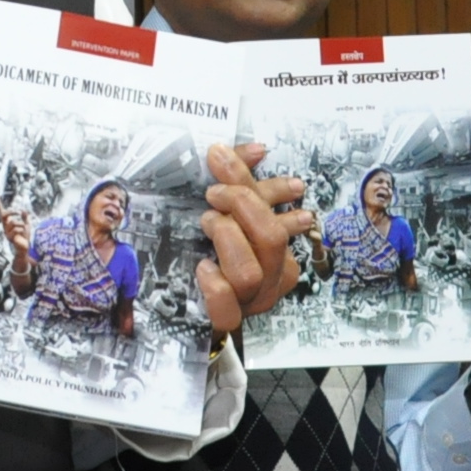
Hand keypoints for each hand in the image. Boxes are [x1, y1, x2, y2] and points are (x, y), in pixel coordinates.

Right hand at [0, 206, 30, 253]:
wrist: (25, 248)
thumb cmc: (25, 237)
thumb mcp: (27, 225)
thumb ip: (25, 218)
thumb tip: (23, 210)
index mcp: (8, 223)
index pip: (2, 212)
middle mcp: (5, 227)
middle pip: (4, 215)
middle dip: (11, 212)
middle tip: (19, 212)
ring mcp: (6, 232)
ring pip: (13, 223)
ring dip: (20, 224)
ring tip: (24, 228)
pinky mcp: (9, 237)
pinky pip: (15, 230)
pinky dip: (22, 230)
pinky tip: (23, 233)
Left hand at [195, 141, 310, 336]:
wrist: (191, 305)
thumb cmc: (213, 251)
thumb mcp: (229, 212)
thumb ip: (241, 183)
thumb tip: (255, 149)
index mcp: (279, 249)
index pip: (278, 213)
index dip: (252, 182)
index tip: (220, 158)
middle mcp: (271, 277)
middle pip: (272, 239)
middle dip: (241, 206)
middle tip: (213, 193)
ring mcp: (251, 301)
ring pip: (250, 271)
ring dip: (227, 239)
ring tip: (207, 223)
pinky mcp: (225, 321)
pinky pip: (227, 311)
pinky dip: (215, 287)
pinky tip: (203, 267)